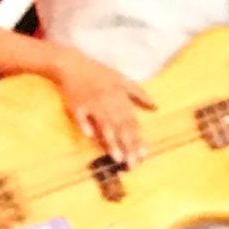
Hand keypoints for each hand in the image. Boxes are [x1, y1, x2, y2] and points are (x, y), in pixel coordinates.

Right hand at [51, 49, 156, 166]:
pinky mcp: (76, 104)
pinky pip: (81, 116)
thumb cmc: (98, 73)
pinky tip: (90, 136)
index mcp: (120, 98)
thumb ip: (139, 94)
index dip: (138, 139)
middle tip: (133, 164)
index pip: (132, 122)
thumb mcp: (122, 80)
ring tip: (118, 158)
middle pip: (121, 127)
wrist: (72, 63)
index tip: (144, 155)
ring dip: (111, 141)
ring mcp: (92, 103)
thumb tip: (155, 107)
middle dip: (128, 146)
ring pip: (104, 124)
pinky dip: (85, 124)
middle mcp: (109, 102)